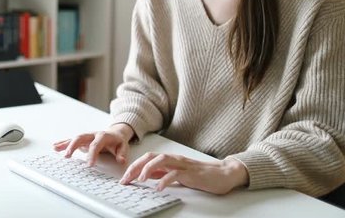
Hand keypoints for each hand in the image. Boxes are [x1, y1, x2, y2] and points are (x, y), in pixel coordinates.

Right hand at [53, 123, 133, 165]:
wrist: (116, 133)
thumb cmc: (118, 141)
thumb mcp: (123, 146)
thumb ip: (122, 153)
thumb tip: (121, 160)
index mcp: (103, 136)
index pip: (96, 145)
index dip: (92, 154)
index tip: (89, 165)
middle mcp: (93, 134)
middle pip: (81, 138)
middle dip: (73, 146)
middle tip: (67, 156)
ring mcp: (87, 136)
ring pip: (74, 138)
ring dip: (65, 144)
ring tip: (56, 149)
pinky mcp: (83, 140)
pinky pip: (72, 140)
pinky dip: (63, 143)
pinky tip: (55, 147)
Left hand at [119, 153, 248, 194]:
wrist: (222, 174)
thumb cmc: (199, 175)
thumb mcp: (176, 173)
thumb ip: (162, 173)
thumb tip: (146, 176)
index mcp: (168, 159)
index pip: (146, 159)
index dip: (133, 167)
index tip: (123, 179)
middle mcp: (173, 158)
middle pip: (150, 157)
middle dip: (135, 167)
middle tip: (126, 179)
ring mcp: (182, 164)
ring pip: (161, 160)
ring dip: (148, 169)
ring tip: (140, 180)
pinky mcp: (190, 172)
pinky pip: (175, 173)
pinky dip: (165, 180)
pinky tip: (158, 188)